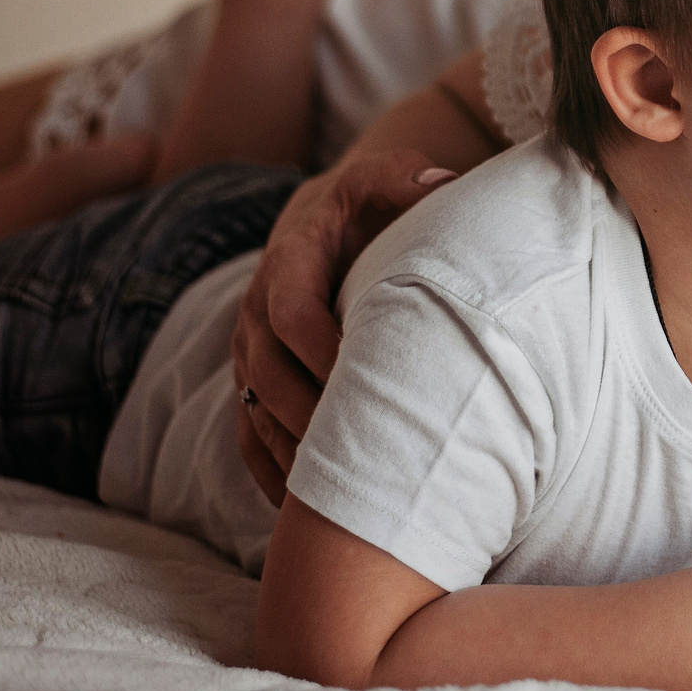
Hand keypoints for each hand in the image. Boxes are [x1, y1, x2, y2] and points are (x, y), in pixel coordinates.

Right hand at [231, 149, 455, 500]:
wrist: (322, 226)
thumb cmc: (367, 208)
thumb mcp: (384, 179)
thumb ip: (407, 177)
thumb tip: (441, 183)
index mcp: (289, 263)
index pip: (291, 311)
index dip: (321, 346)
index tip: (360, 377)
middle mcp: (257, 315)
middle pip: (268, 375)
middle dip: (309, 415)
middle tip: (360, 453)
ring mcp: (249, 356)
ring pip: (256, 415)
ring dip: (294, 456)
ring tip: (342, 496)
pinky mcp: (252, 388)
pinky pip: (250, 440)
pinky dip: (276, 477)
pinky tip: (310, 513)